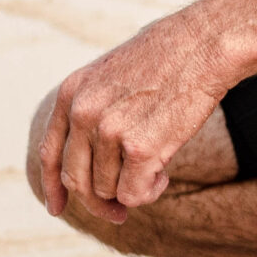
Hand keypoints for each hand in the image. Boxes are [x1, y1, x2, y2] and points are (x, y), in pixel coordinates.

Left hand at [38, 14, 224, 223]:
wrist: (205, 44)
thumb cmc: (171, 56)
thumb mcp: (114, 74)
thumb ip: (95, 110)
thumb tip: (96, 165)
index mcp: (72, 93)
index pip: (51, 153)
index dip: (53, 187)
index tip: (57, 209)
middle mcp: (83, 113)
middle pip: (78, 180)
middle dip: (97, 202)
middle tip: (118, 213)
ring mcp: (109, 130)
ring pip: (107, 190)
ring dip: (132, 189)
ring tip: (158, 166)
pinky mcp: (139, 148)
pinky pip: (133, 194)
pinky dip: (150, 192)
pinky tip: (164, 173)